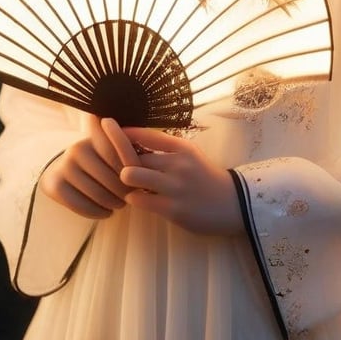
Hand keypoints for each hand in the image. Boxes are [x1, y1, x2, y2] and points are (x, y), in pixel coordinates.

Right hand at [39, 114, 131, 218]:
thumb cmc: (97, 159)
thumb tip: (151, 161)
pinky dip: (97, 213)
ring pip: (99, 194)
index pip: (122, 152)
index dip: (135, 170)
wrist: (60, 168)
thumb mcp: (109, 147)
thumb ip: (127, 149)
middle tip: (130, 197)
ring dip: (113, 204)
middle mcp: (78, 148)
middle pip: (113, 178)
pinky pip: (82, 206)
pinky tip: (105, 212)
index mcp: (95, 135)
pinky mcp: (55, 184)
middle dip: (125, 192)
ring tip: (119, 205)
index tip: (139, 179)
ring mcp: (65, 166)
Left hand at [101, 120, 241, 236]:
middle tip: (114, 166)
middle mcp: (177, 163)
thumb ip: (165, 149)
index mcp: (181, 147)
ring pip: (132, 176)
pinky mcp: (173, 209)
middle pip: (134, 155)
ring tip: (128, 184)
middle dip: (120, 161)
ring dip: (125, 180)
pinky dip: (133, 199)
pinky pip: (139, 200)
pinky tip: (137, 199)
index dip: (124, 133)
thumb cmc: (204, 177)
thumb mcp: (189, 155)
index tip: (108, 130)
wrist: (232, 203)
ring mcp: (175, 187)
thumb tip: (134, 142)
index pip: (146, 134)